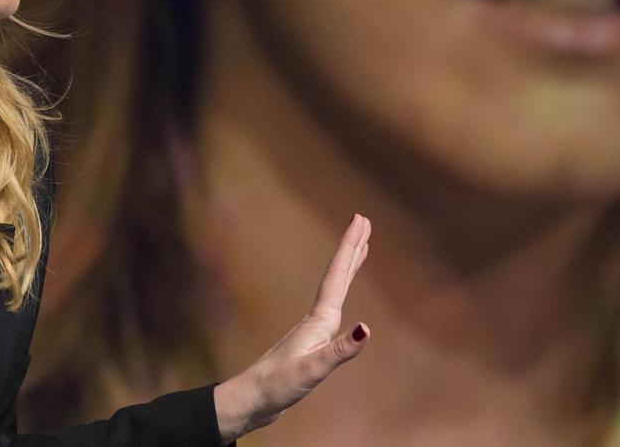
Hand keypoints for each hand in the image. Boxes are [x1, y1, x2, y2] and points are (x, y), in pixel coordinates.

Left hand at [213, 213, 371, 440]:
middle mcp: (316, 319)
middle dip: (351, 248)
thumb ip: (340, 350)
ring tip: (361, 248)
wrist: (251, 401)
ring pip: (335, 288)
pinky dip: (341, 293)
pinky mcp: (310, 341)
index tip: (360, 219)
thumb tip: (367, 328)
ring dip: (348, 266)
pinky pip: (332, 306)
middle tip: (363, 220)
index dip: (350, 247)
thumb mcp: (311, 370)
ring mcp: (312, 329)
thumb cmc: (277, 386)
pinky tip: (341, 302)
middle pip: (337, 275)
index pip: (338, 275)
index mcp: (319, 321)